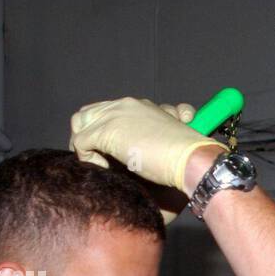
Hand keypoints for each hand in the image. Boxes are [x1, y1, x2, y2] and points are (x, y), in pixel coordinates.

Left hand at [69, 96, 217, 191]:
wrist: (193, 159)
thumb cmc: (186, 158)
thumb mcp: (166, 141)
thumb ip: (148, 138)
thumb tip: (137, 153)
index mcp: (141, 106)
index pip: (108, 110)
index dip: (102, 129)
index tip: (107, 153)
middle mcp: (126, 105)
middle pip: (89, 113)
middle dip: (87, 135)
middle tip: (95, 158)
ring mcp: (115, 116)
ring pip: (81, 123)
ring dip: (85, 145)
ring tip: (98, 164)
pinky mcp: (107, 131)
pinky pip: (81, 142)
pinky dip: (88, 158)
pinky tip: (106, 170)